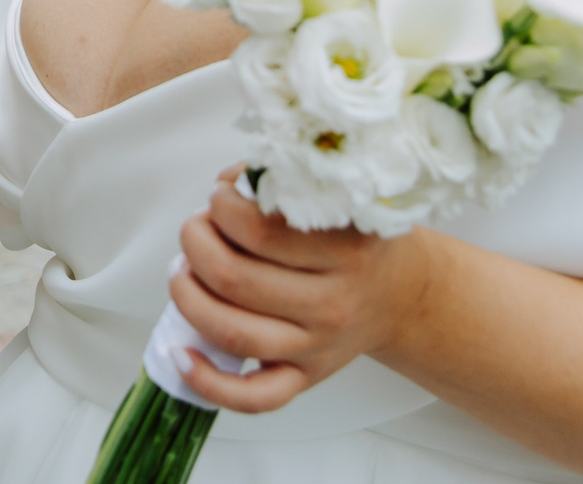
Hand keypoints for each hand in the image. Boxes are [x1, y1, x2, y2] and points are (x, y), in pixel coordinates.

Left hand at [168, 169, 439, 413]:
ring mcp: (318, 347)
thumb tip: (227, 185)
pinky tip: (180, 355)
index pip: (257, 230)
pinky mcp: (305, 377)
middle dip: (195, 243)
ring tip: (183, 271)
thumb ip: (280, 185)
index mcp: (345, 252)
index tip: (218, 198)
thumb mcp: (335, 200)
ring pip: (231, 332)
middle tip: (196, 229)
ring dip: (187, 296)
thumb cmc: (354, 240)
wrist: (402, 295)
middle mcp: (332, 305)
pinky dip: (208, 382)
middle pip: (232, 278)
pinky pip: (255, 397)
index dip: (220, 207)